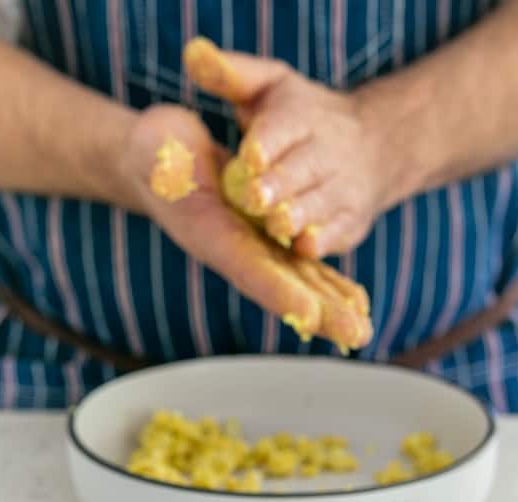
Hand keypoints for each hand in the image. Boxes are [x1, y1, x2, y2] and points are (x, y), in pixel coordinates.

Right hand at [124, 103, 371, 349]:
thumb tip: (170, 164)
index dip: (277, 290)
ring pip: (299, 283)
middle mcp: (233, 251)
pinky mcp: (267, 241)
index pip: (246, 266)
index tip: (309, 314)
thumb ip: (162, 163)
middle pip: (282, 287)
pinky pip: (303, 268)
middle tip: (355, 335)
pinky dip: (330, 287)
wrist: (163, 163)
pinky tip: (357, 305)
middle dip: (319, 312)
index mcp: (207, 233)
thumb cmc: (156, 154)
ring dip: (332, 308)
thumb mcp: (154, 150)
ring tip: (363, 333)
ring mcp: (252, 249)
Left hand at [184, 37, 410, 258]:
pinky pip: (338, 234)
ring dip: (300, 216)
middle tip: (255, 197)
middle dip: (279, 183)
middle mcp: (326, 152)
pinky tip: (303, 247)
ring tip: (278, 224)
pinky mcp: (351, 222)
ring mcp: (342, 189)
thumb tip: (193, 57)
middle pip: (301, 169)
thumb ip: (231, 75)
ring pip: (321, 203)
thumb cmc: (304, 117)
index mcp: (302, 116)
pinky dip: (324, 241)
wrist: (376, 145)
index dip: (266, 142)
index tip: (249, 156)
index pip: (283, 128)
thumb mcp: (271, 85)